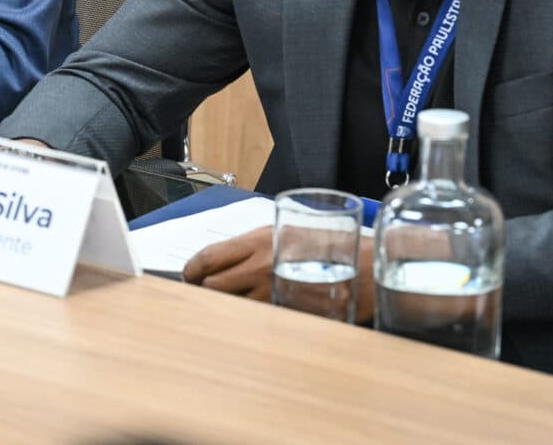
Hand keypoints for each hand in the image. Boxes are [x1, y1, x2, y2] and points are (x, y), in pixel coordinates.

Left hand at [183, 227, 376, 321]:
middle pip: (212, 287)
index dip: (192, 270)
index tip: (190, 275)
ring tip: (235, 302)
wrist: (362, 266)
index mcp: (256, 242)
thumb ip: (250, 247)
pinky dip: (252, 319)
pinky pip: (257, 319)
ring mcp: (273, 293)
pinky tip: (259, 314)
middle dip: (206, 291)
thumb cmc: (324, 245)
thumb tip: (223, 261)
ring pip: (232, 307)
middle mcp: (259, 268)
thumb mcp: (281, 232)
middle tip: (209, 292)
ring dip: (227, 307)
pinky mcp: (285, 313)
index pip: (207, 258)